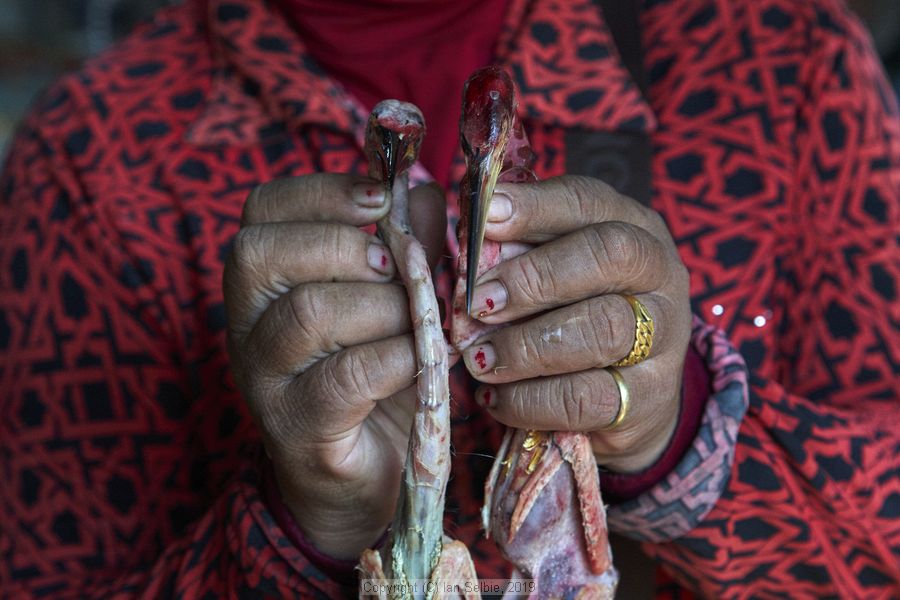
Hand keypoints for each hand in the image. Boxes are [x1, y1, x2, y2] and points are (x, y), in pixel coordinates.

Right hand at [223, 174, 445, 558]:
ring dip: (383, 308)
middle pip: (263, 254)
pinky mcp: (296, 427)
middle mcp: (245, 325)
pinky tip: (423, 360)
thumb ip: (407, 247)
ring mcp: (263, 379)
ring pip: (307, 313)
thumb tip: (428, 193)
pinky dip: (398, 357)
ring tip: (420, 321)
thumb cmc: (376, 378)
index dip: (322, 192)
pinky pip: (344, 376)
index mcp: (264, 281)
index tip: (382, 198)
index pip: (261, 210)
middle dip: (346, 248)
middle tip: (399, 270)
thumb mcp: (394, 301)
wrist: (361, 476)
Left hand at [460, 175, 690, 472]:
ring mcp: (663, 337)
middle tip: (479, 302)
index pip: (587, 201)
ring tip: (481, 360)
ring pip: (604, 329)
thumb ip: (513, 250)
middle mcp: (658, 273)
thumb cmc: (570, 317)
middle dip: (535, 276)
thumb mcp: (549, 272)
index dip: (534, 207)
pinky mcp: (650, 398)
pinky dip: (533, 400)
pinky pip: (589, 397)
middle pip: (608, 255)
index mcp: (631, 226)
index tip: (484, 219)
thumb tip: (466, 233)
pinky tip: (497, 400)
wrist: (629, 402)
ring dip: (529, 345)